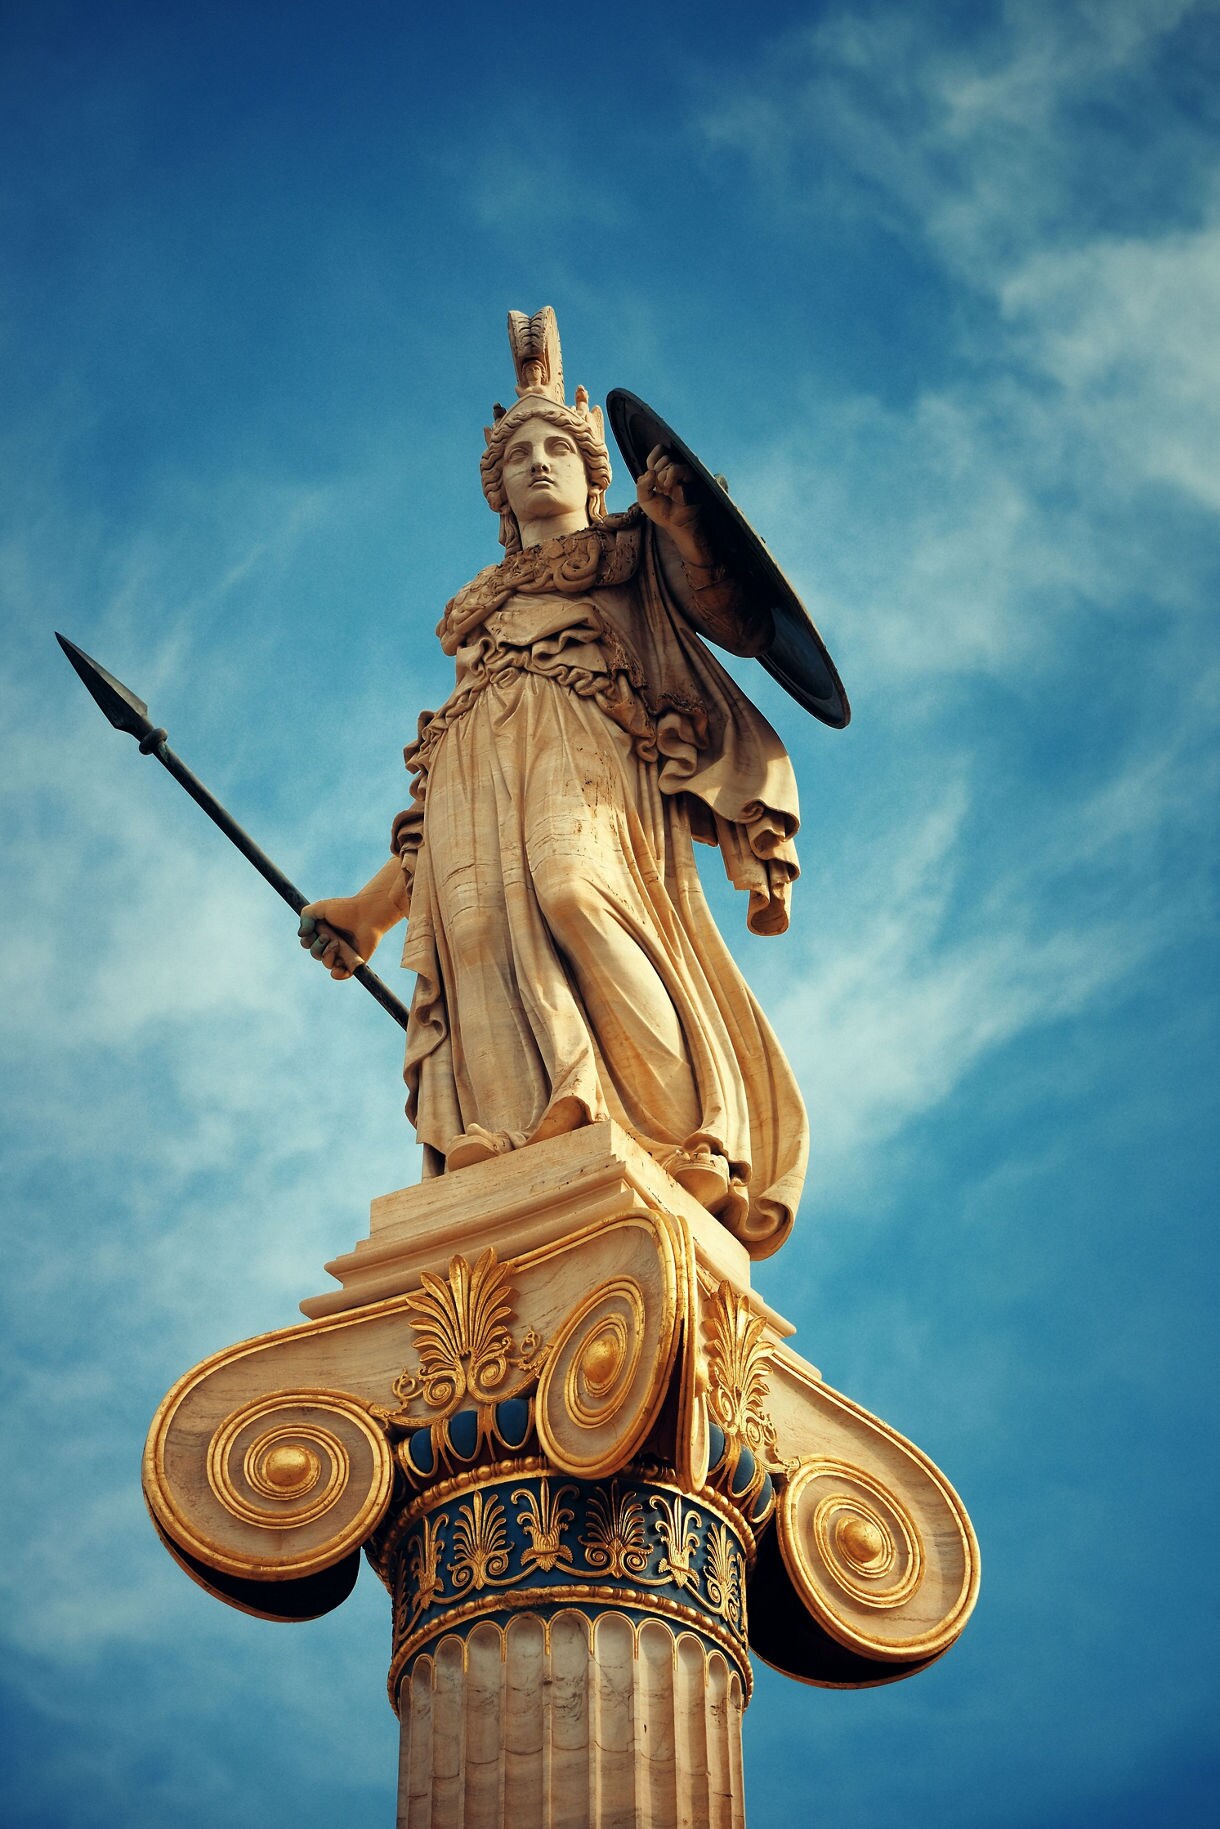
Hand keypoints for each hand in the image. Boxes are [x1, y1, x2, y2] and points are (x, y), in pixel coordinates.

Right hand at [298, 901, 370, 979]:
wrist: (368, 913)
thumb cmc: (345, 909)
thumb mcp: (320, 908)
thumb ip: (305, 916)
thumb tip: (301, 935)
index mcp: (323, 932)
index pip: (307, 944)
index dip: (307, 940)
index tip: (314, 931)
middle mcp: (332, 944)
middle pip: (315, 954)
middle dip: (317, 946)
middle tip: (328, 936)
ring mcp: (343, 954)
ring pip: (327, 963)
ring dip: (327, 955)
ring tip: (337, 943)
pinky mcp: (353, 961)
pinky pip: (340, 975)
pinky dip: (337, 973)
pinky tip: (338, 964)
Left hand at [635, 444, 708, 560]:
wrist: (676, 523)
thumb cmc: (662, 512)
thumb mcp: (644, 499)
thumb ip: (641, 484)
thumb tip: (650, 472)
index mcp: (662, 472)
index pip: (658, 453)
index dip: (654, 459)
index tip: (652, 473)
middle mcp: (673, 470)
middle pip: (662, 458)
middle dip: (657, 473)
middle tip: (661, 488)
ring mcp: (682, 472)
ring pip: (668, 462)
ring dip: (662, 478)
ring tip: (666, 490)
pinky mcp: (690, 476)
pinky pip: (676, 468)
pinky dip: (670, 476)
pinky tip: (669, 486)